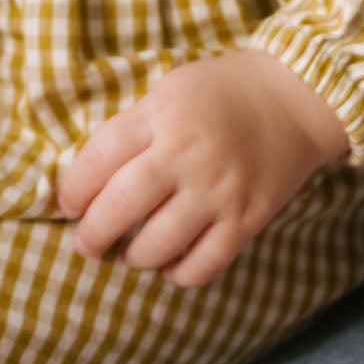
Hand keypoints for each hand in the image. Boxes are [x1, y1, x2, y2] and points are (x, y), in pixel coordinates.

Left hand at [57, 50, 350, 285]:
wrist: (296, 98)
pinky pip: (202, 265)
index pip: (98, 158)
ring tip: (130, 252)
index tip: (67, 204)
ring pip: (157, 245)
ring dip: (133, 257)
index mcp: (162, 115)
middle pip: (120, 207)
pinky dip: (178, 273)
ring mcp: (219, 190)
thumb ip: (132, 129)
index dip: (72, 189)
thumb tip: (87, 179)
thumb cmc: (221, 92)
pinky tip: (172, 262)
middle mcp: (188, 155)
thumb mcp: (169, 90)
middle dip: (92, 234)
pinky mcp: (247, 218)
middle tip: (87, 242)